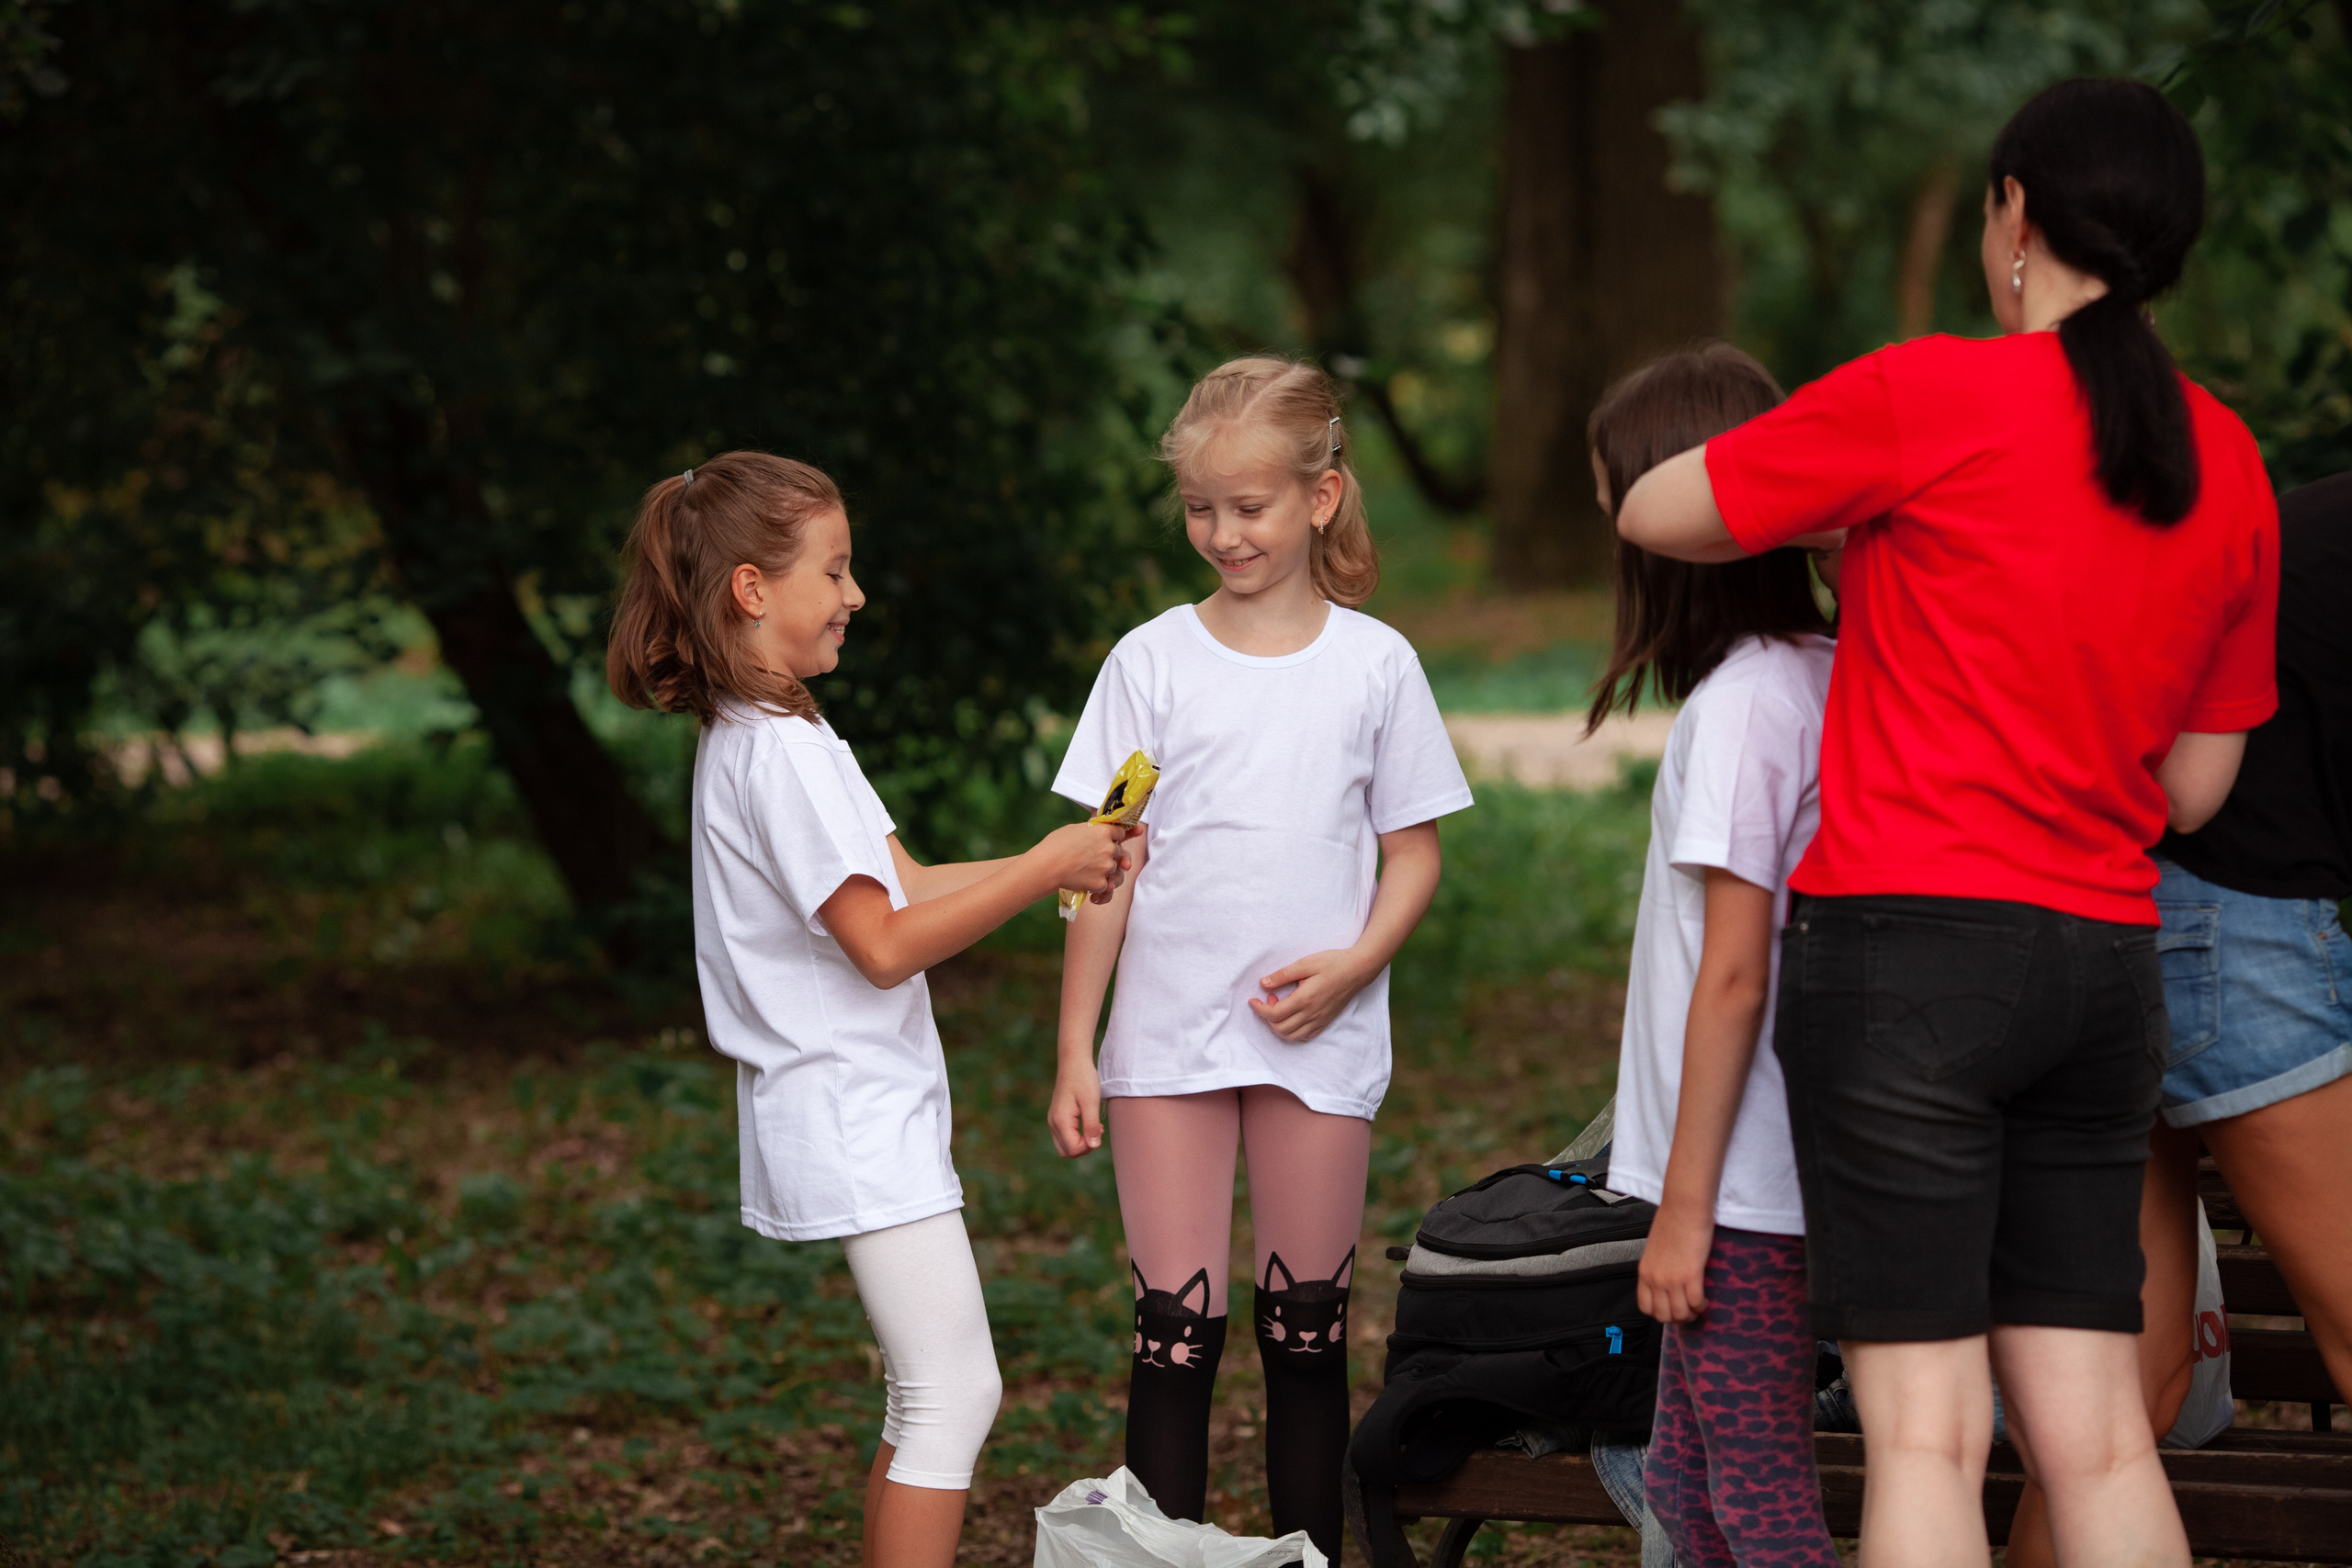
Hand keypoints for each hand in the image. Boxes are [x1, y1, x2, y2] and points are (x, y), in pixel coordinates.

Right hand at [1033, 821, 1130, 898]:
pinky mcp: (1101, 883)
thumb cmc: (1055, 845)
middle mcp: (1109, 848)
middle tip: (1093, 858)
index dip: (1116, 837)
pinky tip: (1084, 883)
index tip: (1112, 840)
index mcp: (1104, 831)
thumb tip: (1097, 830)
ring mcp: (1107, 867)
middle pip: (1119, 852)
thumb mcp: (1075, 828)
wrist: (1046, 868)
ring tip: (1086, 871)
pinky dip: (1096, 886)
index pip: (1121, 833)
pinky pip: (1105, 885)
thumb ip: (1092, 829)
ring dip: (1104, 871)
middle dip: (1109, 855)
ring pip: (1114, 869)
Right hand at [1048, 1057, 1102, 1157]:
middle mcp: (1053, 1122)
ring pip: (1065, 1146)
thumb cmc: (1084, 1079)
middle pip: (1066, 1152)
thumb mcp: (1091, 1102)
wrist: (1073, 1061)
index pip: (1073, 1149)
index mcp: (1061, 1120)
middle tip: (1097, 1132)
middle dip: (1084, 1148)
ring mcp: (1053, 1120)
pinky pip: (1065, 1136)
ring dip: (1080, 1143)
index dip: (1089, 1146)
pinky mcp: (1057, 1116)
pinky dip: (1077, 1136)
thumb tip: (1093, 1146)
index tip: (1099, 1130)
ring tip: (1095, 1127)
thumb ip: (1091, 1125)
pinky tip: (1089, 1123)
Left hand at [1249, 947, 1376, 1042]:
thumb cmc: (1333, 963)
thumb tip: (1263, 983)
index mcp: (1305, 999)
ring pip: (1292, 1036)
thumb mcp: (1306, 963)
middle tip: (1268, 999)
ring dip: (1279, 1027)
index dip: (1259, 1009)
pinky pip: (1306, 1036)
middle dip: (1267, 1018)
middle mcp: (1312, 1014)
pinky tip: (1292, 1018)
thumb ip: (1283, 975)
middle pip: (1280, 1029)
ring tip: (1279, 1008)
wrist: (1358, 969)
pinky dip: (1293, 1032)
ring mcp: (1320, 1020)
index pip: (1274, 1014)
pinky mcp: (1326, 1021)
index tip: (1253, 1000)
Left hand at [1637, 1195, 1714, 1324]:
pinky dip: (1702, 1306)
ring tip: (1698, 1306)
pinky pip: (1695, 1303)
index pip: (1646, 1307)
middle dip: (1678, 1319)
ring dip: (1692, 1314)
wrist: (1683, 1207)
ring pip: (1680, 1314)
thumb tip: (1666, 1281)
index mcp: (1645, 1272)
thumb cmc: (1672, 1222)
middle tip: (1689, 1311)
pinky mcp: (1690, 1275)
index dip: (1660, 1314)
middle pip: (1663, 1316)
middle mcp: (1655, 1279)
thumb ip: (1657, 1267)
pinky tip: (1705, 1299)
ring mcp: (1671, 1279)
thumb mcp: (1655, 1249)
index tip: (1672, 1310)